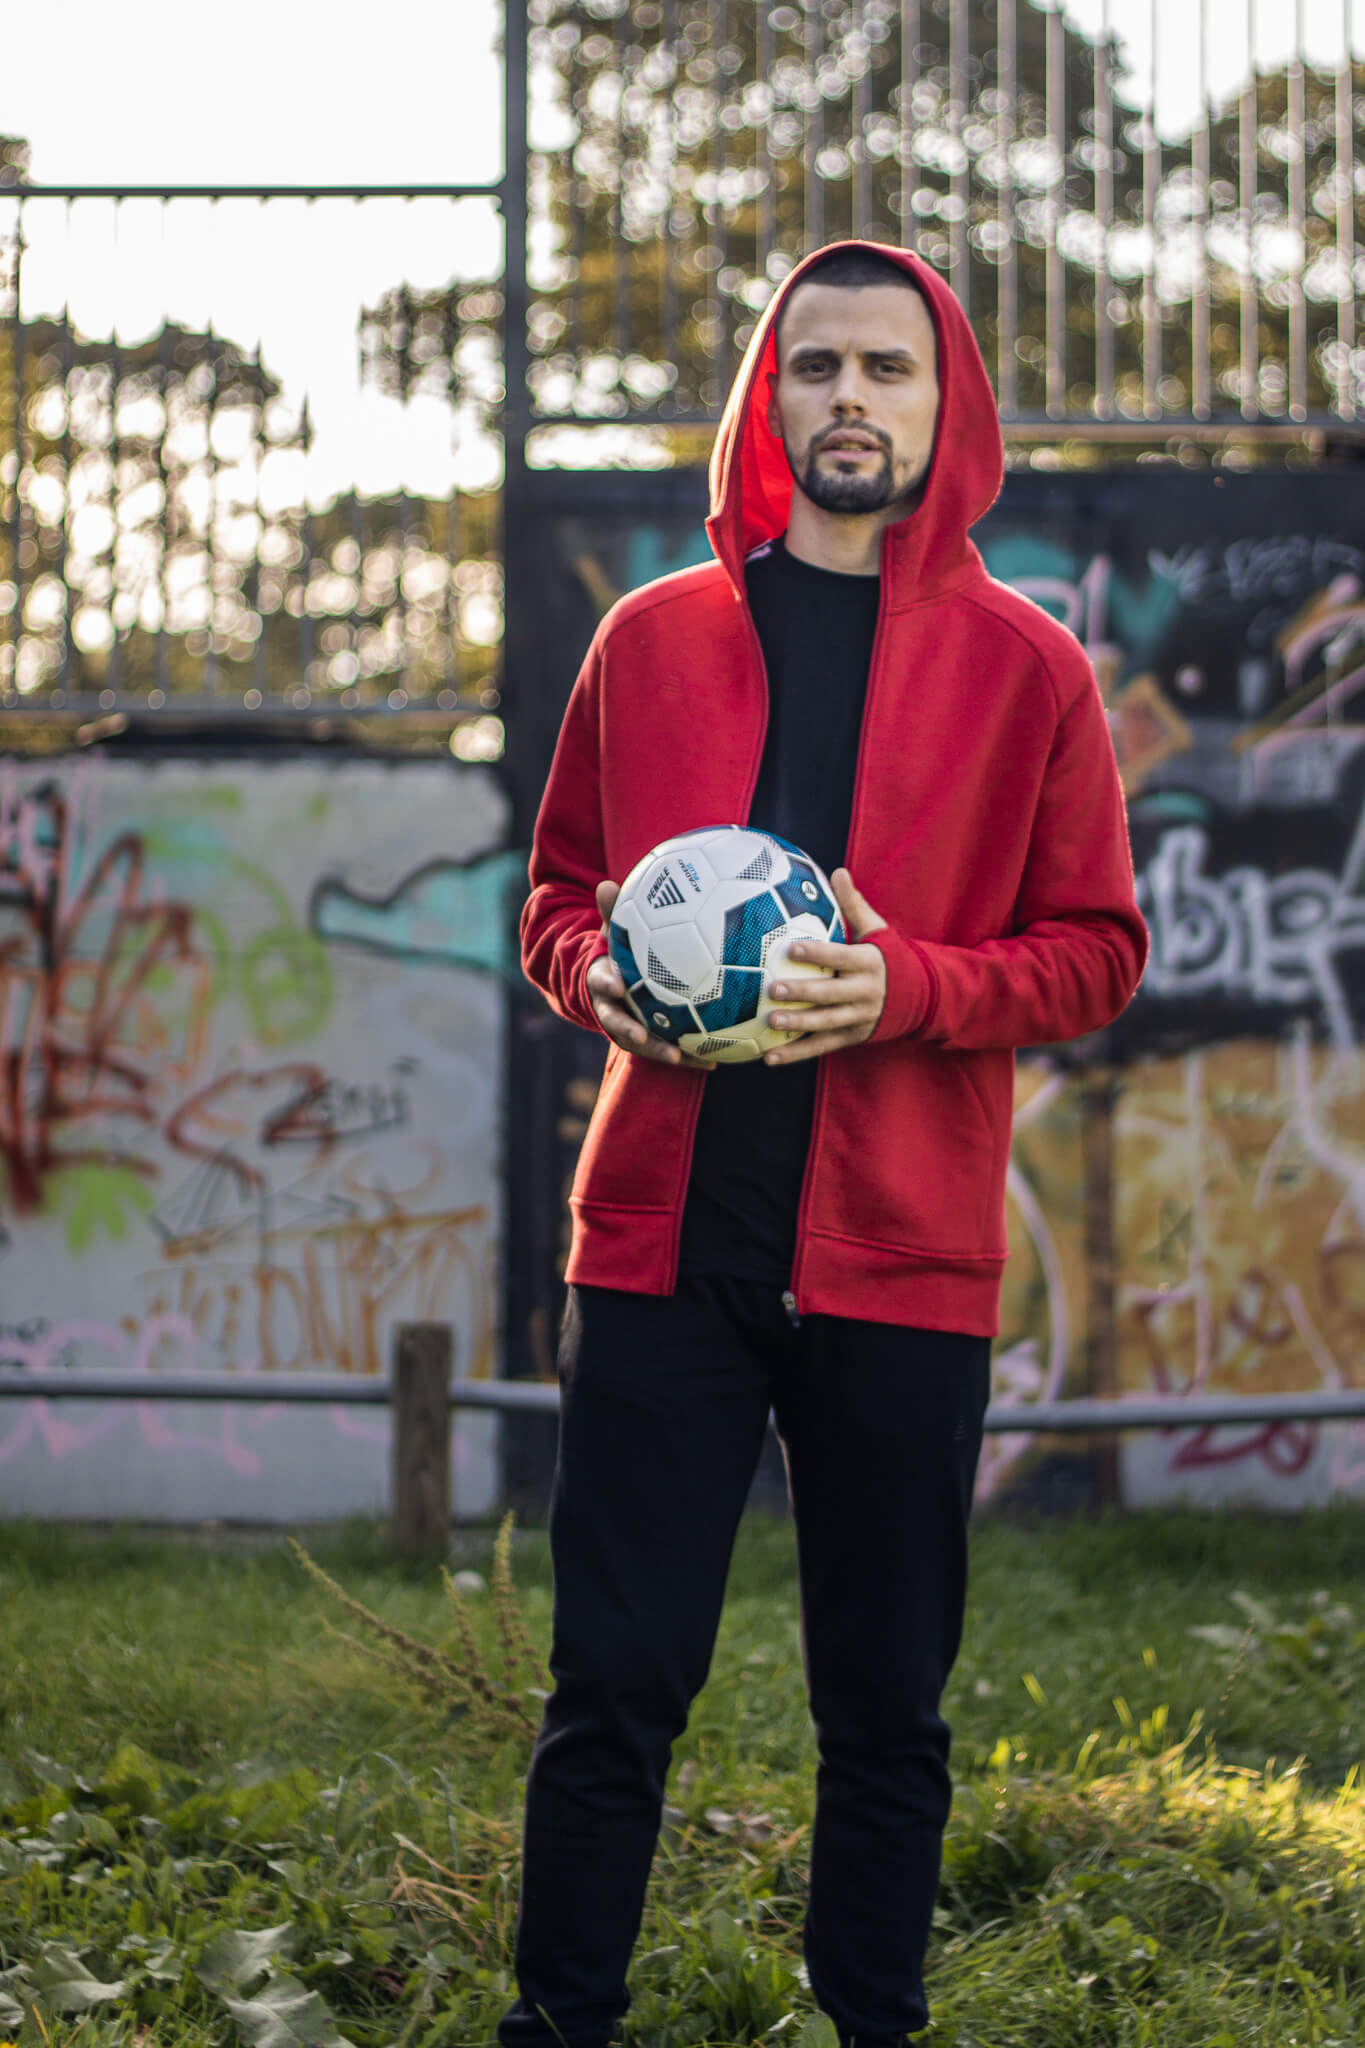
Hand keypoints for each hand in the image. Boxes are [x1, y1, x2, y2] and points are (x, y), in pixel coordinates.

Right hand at [587, 880, 715, 1069]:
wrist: (612, 985)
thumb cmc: (618, 953)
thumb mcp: (613, 932)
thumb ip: (613, 912)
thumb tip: (605, 883)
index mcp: (603, 982)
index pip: (600, 982)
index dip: (607, 984)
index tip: (618, 984)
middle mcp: (613, 1010)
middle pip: (617, 1024)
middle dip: (628, 1031)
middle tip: (643, 1035)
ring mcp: (630, 1029)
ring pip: (643, 1045)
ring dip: (661, 1051)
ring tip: (683, 1057)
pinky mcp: (651, 1041)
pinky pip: (670, 1051)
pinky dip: (690, 1057)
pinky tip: (716, 1061)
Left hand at [762, 868, 888, 1064]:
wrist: (924, 998)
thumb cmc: (891, 959)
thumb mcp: (878, 931)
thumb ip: (854, 905)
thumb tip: (837, 871)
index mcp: (867, 963)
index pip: (839, 956)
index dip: (816, 953)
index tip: (790, 948)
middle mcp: (864, 992)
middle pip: (830, 994)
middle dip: (802, 992)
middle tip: (772, 989)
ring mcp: (859, 1017)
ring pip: (825, 1023)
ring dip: (797, 1025)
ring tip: (770, 1022)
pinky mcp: (853, 1037)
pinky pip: (822, 1047)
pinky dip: (796, 1054)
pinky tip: (770, 1058)